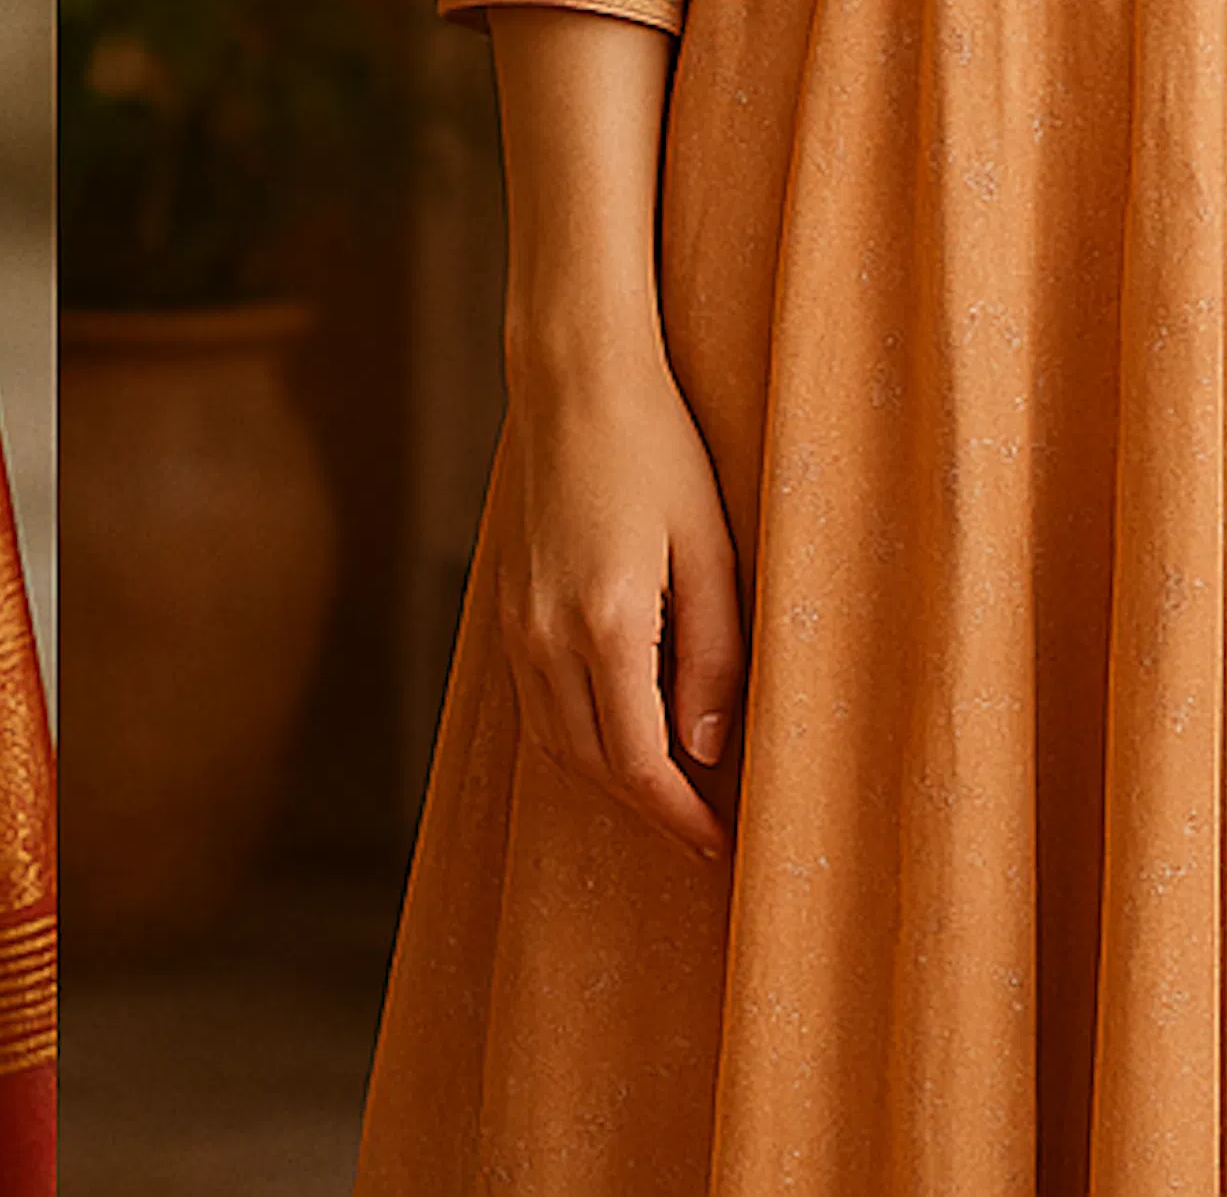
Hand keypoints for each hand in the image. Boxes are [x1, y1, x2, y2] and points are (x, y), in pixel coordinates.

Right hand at [496, 348, 744, 861]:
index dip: (680, 817)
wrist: (574, 380)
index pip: (639, 763)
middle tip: (702, 831)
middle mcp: (547, 632)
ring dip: (609, 778)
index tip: (719, 845)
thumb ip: (713, 657)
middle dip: (648, 810)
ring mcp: (518, 619)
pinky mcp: (507, 603)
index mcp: (607, 622)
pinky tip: (617, 729)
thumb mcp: (712, 550)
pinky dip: (576, 734)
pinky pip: (535, 700)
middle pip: (592, 765)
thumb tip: (708, 751)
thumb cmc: (658, 451)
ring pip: (556, 740)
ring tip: (668, 791)